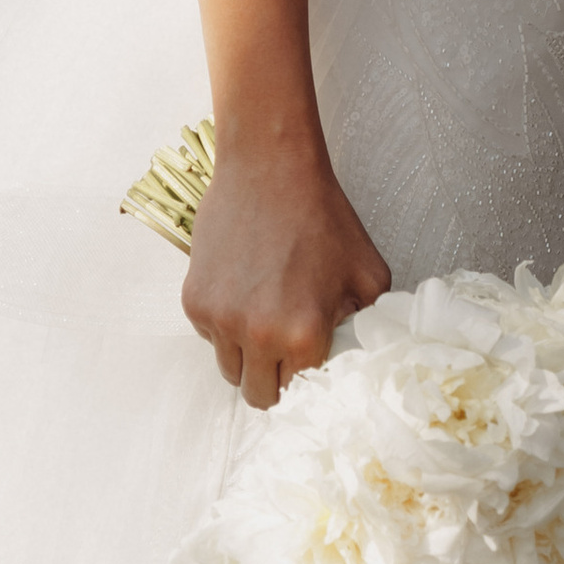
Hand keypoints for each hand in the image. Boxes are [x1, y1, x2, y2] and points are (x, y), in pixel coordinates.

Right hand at [181, 132, 391, 406]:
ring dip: (248, 355)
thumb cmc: (322, 216)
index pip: (302, 394)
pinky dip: (226, 325)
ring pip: (231, 370)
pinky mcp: (195, 302)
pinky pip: (210, 337)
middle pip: (260, 395)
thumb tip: (358, 357)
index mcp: (303, 335)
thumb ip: (366, 325)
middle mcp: (257, 335)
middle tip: (287, 348)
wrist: (270, 168)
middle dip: (275, 378)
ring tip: (266, 314)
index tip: (311, 363)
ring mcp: (220, 320)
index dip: (308, 379)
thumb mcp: (368, 274)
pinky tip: (245, 288)